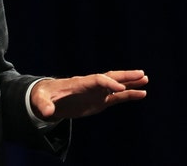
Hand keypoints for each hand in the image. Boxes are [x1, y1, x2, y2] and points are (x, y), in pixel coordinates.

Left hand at [30, 69, 148, 120]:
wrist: (47, 98)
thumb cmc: (43, 96)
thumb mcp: (41, 101)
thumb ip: (44, 105)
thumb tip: (47, 112)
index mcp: (79, 83)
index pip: (97, 80)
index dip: (108, 84)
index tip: (120, 90)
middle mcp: (91, 85)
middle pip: (110, 77)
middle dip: (125, 76)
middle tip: (141, 74)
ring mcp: (97, 92)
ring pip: (117, 85)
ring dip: (131, 83)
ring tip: (146, 79)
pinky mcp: (100, 100)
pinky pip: (117, 97)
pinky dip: (129, 95)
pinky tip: (142, 94)